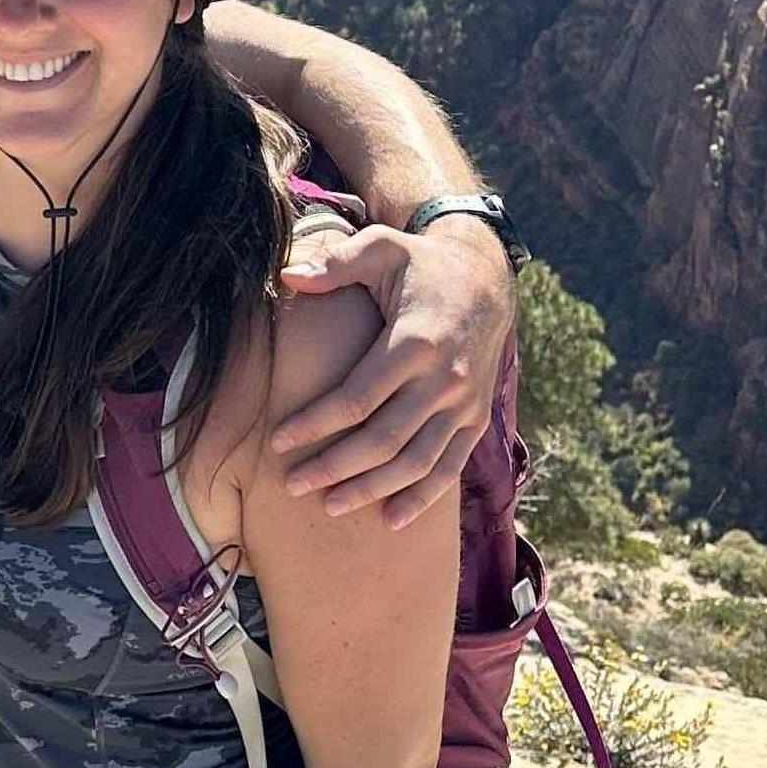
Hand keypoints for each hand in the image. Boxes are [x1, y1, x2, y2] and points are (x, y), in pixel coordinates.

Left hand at [272, 215, 512, 522]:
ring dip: (372, 490)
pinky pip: (450, 467)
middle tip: (293, 486)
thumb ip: (336, 263)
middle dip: (335, 467)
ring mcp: (464, 405)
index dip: (316, 424)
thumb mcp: (382, 248)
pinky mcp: (475, 419)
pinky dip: (422, 498)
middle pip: (383, 440)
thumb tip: (287, 275)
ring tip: (330, 507)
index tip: (279, 441)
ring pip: (416, 463)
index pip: (357, 398)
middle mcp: (445, 380)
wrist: (487, 280)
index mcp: (415, 342)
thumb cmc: (420, 265)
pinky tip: (390, 519)